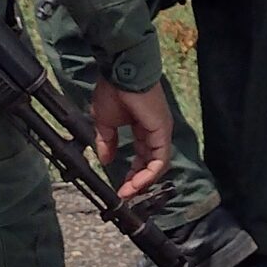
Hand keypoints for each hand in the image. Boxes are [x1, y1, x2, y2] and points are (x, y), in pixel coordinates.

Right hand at [93, 80, 173, 200]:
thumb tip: (104, 160)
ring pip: (157, 165)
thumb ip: (107, 142)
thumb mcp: (105, 122)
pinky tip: (136, 183)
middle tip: (124, 195)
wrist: (120, 71)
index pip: (143, 156)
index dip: (132, 173)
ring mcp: (161, 131)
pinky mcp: (161, 131)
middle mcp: (155, 131)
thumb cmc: (113, 91)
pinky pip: (159, 159)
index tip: (120, 186)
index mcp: (143, 128)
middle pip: (151, 163)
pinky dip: (149, 174)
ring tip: (128, 193)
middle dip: (138, 182)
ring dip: (143, 182)